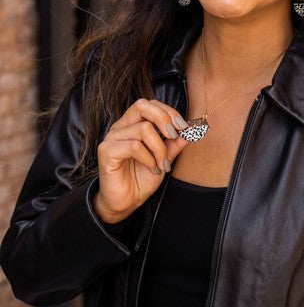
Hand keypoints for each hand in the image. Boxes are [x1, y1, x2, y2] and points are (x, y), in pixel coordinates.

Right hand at [94, 99, 188, 222]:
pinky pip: (134, 146)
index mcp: (132, 124)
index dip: (169, 111)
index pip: (150, 104)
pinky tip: (151, 168)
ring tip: (162, 165)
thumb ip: (175, 143)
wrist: (126, 202)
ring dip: (159, 148)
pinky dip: (148, 158)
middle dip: (164, 118)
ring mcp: (112, 138)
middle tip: (174, 136)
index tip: (184, 127)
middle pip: (142, 106)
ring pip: (143, 129)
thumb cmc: (141, 178)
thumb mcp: (164, 158)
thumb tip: (192, 129)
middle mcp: (120, 127)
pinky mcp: (107, 151)